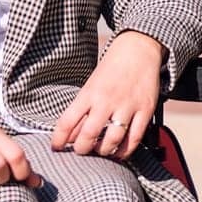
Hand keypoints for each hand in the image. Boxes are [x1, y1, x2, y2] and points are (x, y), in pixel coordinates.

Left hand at [51, 30, 162, 158]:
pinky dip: (125, 151)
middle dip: (81, 149)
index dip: (59, 139)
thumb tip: (70, 138)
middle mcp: (107, 99)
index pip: (67, 120)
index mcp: (90, 92)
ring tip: (100, 150)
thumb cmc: (111, 69)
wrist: (138, 48)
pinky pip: (134, 139)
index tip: (56, 148)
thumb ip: (81, 111)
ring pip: (112, 140)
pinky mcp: (145, 110)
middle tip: (81, 151)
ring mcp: (127, 105)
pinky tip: (119, 153)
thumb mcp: (91, 85)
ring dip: (103, 151)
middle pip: (89, 134)